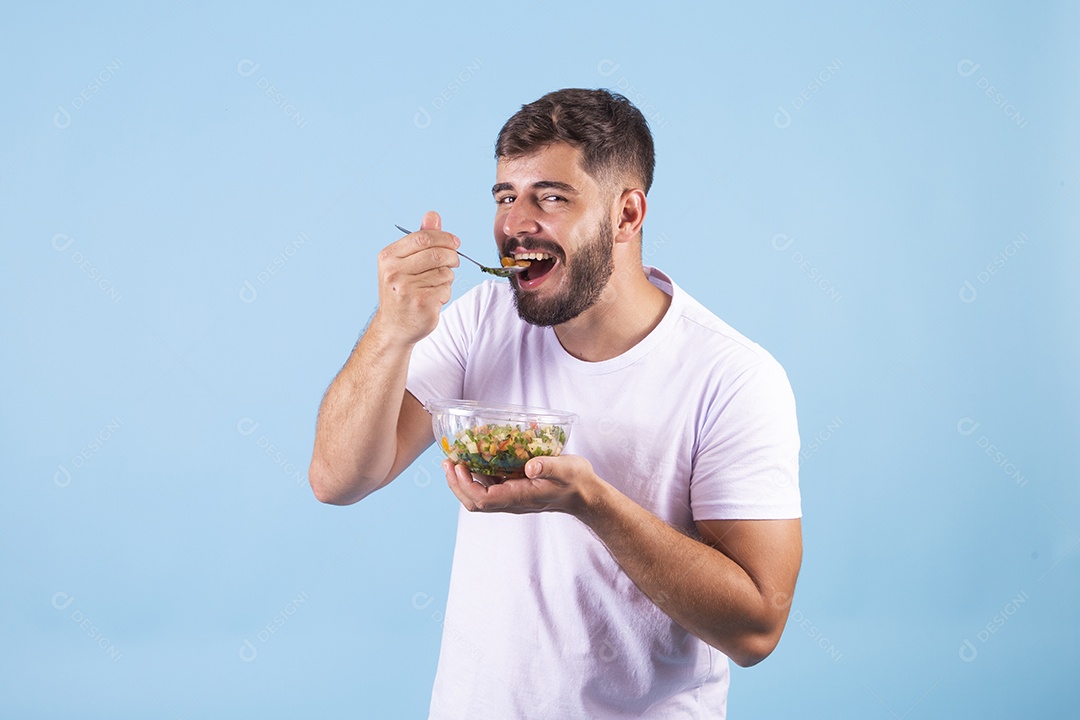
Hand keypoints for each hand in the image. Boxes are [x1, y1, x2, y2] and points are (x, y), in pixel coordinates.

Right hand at [373, 211, 459, 345]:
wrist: (394, 327)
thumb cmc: (402, 290)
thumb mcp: (404, 262)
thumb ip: (420, 239)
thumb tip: (433, 215)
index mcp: (388, 257)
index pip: (423, 238)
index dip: (444, 238)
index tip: (455, 243)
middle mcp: (394, 272)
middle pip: (438, 254)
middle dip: (452, 257)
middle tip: (453, 263)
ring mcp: (407, 289)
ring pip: (445, 273)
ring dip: (447, 279)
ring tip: (434, 286)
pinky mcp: (422, 303)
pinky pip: (446, 289)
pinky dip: (445, 293)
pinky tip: (433, 299)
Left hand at [443, 454, 603, 515]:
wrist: (585, 495)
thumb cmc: (577, 481)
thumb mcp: (567, 469)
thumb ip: (549, 467)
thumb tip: (531, 467)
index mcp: (520, 497)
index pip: (483, 499)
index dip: (465, 485)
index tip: (459, 465)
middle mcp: (512, 500)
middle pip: (474, 502)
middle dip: (456, 484)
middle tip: (447, 461)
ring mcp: (511, 497)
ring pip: (478, 497)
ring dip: (462, 481)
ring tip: (453, 460)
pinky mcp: (514, 490)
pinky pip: (487, 488)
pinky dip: (475, 476)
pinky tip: (473, 459)